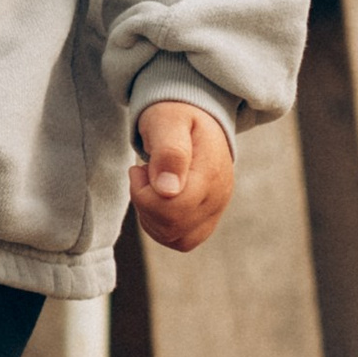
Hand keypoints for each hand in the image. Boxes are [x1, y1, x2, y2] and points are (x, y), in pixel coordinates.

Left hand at [129, 101, 235, 254]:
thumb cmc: (176, 116)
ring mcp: (215, 210)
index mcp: (210, 171)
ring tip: (152, 186)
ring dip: (151, 217)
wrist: (194, 118)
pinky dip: (161, 227)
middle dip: (145, 204)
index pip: (173, 208)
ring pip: (176, 238)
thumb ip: (169, 152)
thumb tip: (167, 191)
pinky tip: (157, 201)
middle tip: (144, 175)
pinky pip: (181, 240)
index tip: (139, 169)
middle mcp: (218, 196)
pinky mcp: (207, 219)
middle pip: (172, 226)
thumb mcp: (167, 122)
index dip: (144, 194)